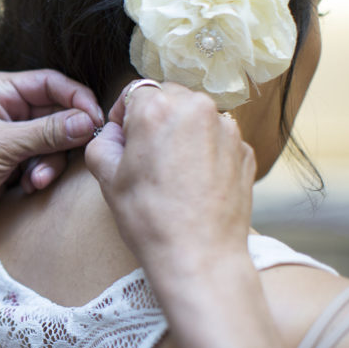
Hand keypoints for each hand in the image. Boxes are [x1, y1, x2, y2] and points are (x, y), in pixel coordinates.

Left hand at [0, 69, 102, 240]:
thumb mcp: (0, 145)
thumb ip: (46, 132)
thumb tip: (88, 121)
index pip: (49, 83)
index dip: (76, 99)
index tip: (96, 119)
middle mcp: (5, 108)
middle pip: (56, 113)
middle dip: (63, 138)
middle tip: (74, 153)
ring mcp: (9, 137)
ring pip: (53, 142)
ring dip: (50, 162)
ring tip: (36, 179)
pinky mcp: (12, 163)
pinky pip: (43, 162)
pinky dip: (41, 174)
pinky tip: (28, 186)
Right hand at [85, 82, 255, 273]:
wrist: (200, 256)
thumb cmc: (150, 218)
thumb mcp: (106, 177)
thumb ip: (103, 141)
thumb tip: (114, 133)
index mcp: (158, 109)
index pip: (135, 91)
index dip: (123, 115)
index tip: (123, 138)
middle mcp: (197, 108)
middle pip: (169, 97)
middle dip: (156, 118)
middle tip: (146, 156)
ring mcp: (227, 128)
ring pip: (195, 116)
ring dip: (182, 133)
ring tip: (172, 172)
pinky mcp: (245, 149)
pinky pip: (217, 137)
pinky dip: (204, 150)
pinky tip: (194, 181)